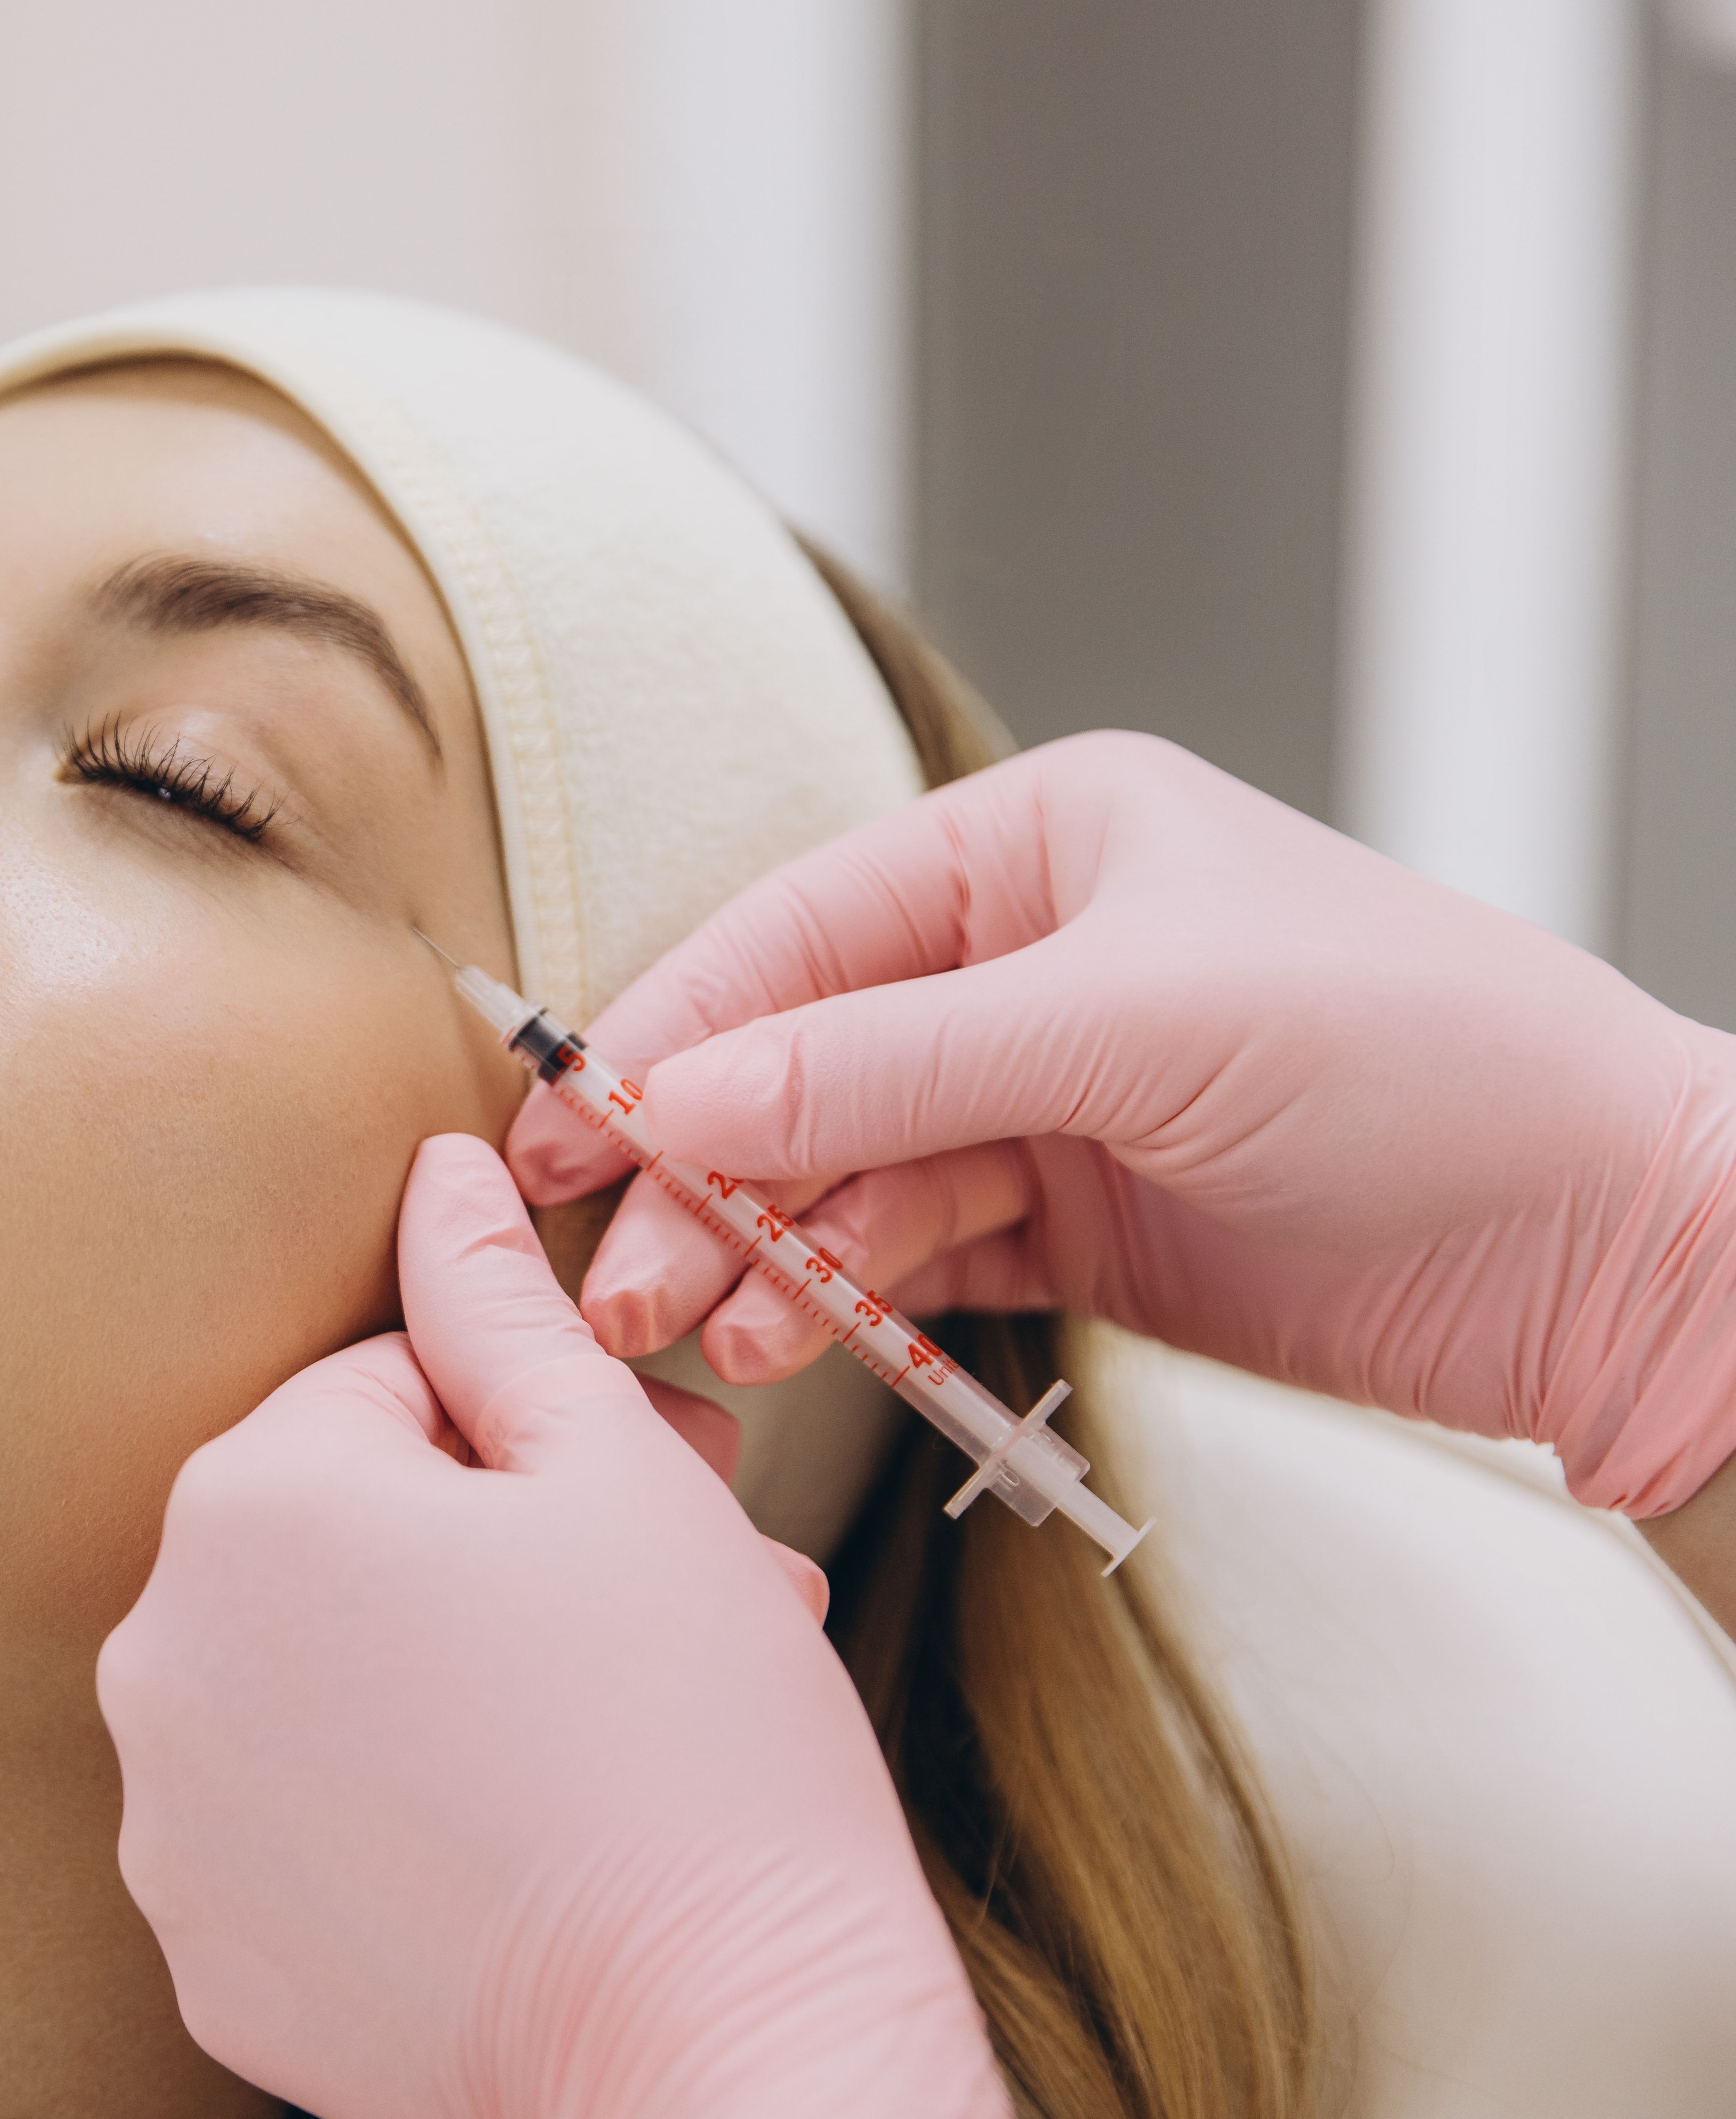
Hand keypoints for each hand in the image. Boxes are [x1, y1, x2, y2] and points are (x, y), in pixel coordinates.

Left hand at [99, 1135, 1004, 2118]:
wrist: (724, 2044)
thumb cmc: (693, 1745)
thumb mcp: (613, 1470)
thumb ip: (496, 1305)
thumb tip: (439, 1171)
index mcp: (250, 1499)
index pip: (382, 1389)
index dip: (532, 1426)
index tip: (654, 1476)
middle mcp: (162, 1648)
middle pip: (340, 1537)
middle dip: (498, 1543)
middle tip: (664, 1589)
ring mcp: (167, 1815)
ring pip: (317, 1680)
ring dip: (447, 1672)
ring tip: (607, 1717)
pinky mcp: (205, 1946)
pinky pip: (292, 1825)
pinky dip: (392, 1812)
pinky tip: (522, 1830)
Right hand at [508, 730, 1735, 1517]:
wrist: (1607, 1245)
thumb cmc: (1416, 1057)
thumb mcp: (1135, 1023)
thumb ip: (894, 1059)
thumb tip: (683, 1096)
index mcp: (1036, 846)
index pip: (799, 933)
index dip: (674, 1030)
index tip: (576, 1126)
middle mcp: (1020, 963)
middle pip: (795, 1060)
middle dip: (697, 1166)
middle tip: (612, 1269)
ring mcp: (1038, 1099)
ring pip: (835, 1170)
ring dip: (755, 1251)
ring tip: (697, 1331)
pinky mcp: (1065, 1222)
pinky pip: (904, 1252)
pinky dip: (837, 1297)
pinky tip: (786, 1336)